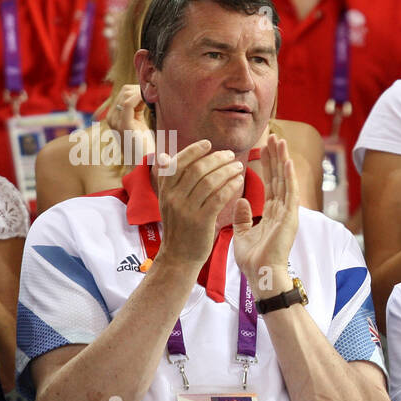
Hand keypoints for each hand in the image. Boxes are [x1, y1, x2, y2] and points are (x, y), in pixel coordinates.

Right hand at [106, 84, 154, 164]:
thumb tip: (145, 94)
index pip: (123, 93)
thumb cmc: (145, 146)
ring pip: (126, 94)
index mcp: (114, 117)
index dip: (139, 90)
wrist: (144, 164)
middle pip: (125, 91)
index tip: (153, 95)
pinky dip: (139, 97)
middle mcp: (112, 118)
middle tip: (156, 99)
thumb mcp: (139, 124)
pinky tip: (150, 99)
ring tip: (154, 102)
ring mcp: (116, 122)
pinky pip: (128, 103)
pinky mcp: (124, 126)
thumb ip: (137, 111)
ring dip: (142, 94)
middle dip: (141, 91)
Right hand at [155, 139, 244, 267]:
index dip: (193, 150)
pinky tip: (238, 181)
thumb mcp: (168, 201)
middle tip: (230, 155)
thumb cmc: (179, 226)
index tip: (208, 144)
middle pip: (196, 169)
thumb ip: (169, 179)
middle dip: (215, 159)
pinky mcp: (201, 221)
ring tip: (238, 166)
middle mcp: (173, 197)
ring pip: (209, 182)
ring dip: (226, 170)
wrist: (179, 257)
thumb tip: (162, 155)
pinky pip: (218, 198)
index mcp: (165, 190)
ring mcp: (186, 209)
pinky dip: (230, 186)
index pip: (178, 163)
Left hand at [234, 134, 298, 296]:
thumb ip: (243, 217)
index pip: (270, 183)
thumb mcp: (243, 234)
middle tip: (273, 135)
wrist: (261, 275)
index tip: (264, 147)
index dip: (268, 164)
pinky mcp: (290, 218)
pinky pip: (290, 194)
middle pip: (279, 177)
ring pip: (286, 181)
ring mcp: (288, 214)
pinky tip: (287, 162)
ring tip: (280, 141)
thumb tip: (240, 200)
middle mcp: (282, 210)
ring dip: (283, 160)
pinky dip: (289, 177)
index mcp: (272, 213)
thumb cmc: (253, 260)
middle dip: (276, 156)